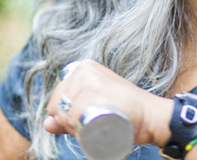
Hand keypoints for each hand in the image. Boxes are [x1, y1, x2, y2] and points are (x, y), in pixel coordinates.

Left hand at [44, 59, 171, 146]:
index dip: (67, 114)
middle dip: (69, 122)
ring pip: (64, 113)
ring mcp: (88, 80)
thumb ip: (69, 115)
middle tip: (92, 124)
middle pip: (59, 105)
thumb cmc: (125, 112)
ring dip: (74, 128)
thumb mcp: (95, 106)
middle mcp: (84, 70)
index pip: (58, 97)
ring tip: (95, 125)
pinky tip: (93, 126)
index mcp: (83, 68)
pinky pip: (72, 117)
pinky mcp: (93, 91)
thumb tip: (47, 124)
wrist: (149, 115)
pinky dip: (77, 128)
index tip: (86, 117)